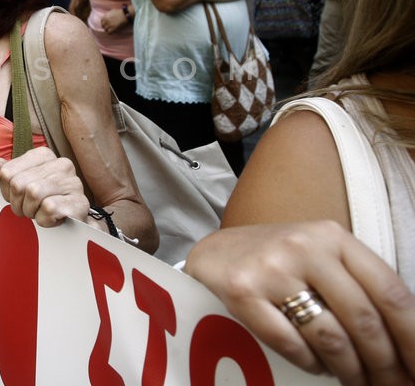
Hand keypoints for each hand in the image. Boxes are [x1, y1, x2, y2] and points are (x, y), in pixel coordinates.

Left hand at [0, 148, 89, 227]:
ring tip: (39, 212)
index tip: (18, 196)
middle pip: (18, 185)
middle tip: (28, 208)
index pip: (7, 172)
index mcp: (43, 155)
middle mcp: (61, 164)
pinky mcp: (79, 202)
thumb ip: (2, 171)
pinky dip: (44, 220)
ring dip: (31, 211)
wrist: (72, 220)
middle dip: (18, 203)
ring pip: (33, 194)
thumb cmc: (43, 198)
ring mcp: (73, 182)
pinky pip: (48, 209)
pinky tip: (52, 218)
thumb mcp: (20, 180)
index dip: (6, 190)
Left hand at [100, 9, 127, 33]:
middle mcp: (106, 21)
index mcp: (105, 16)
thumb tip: (106, 17)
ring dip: (107, 30)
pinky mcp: (113, 28)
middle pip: (103, 26)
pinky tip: (112, 31)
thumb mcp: (111, 11)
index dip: (103, 23)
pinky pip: (109, 32)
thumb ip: (108, 14)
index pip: (101, 21)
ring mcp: (109, 24)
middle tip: (108, 27)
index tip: (105, 24)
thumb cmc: (119, 12)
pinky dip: (110, 32)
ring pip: (105, 29)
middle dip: (105, 26)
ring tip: (110, 29)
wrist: (124, 15)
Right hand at [184, 222, 414, 382]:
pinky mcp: (242, 290)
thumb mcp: (320, 256)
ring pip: (330, 336)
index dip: (413, 337)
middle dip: (384, 364)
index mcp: (333, 237)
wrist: (214, 252)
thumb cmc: (278, 262)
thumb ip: (357, 285)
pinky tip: (316, 366)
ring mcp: (271, 268)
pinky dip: (310, 364)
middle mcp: (304, 247)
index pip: (390, 292)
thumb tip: (405, 343)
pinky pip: (289, 343)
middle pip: (362, 319)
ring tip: (354, 380)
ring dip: (349, 370)